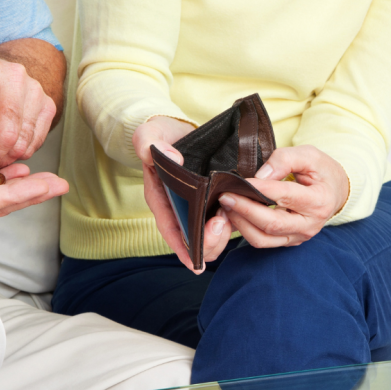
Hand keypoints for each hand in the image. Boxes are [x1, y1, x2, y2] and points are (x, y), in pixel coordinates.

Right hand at [133, 116, 231, 272]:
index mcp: (161, 198)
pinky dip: (233, 219)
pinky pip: (224, 216)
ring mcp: (198, 204)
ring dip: (222, 233)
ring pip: (210, 232)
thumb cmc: (160, 136)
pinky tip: (242, 214)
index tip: (194, 261)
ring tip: (230, 219)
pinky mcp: (214, 197)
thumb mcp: (149, 135)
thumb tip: (170, 158)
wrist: (177, 127)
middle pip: (193, 237)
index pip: (170, 228)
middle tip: (220, 225)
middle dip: (207, 242)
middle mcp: (179, 207)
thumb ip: (148, 144)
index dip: (181, 247)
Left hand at [220, 145, 348, 247]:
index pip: (284, 196)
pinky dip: (244, 230)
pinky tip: (234, 214)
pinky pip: (262, 241)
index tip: (239, 181)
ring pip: (262, 238)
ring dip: (240, 223)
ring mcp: (298, 237)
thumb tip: (259, 177)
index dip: (259, 189)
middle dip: (244, 209)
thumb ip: (285, 160)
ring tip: (226, 205)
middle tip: (225, 195)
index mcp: (319, 201)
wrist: (335, 192)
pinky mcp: (288, 241)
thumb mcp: (309, 155)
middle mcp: (309, 224)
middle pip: (270, 223)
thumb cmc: (321, 171)